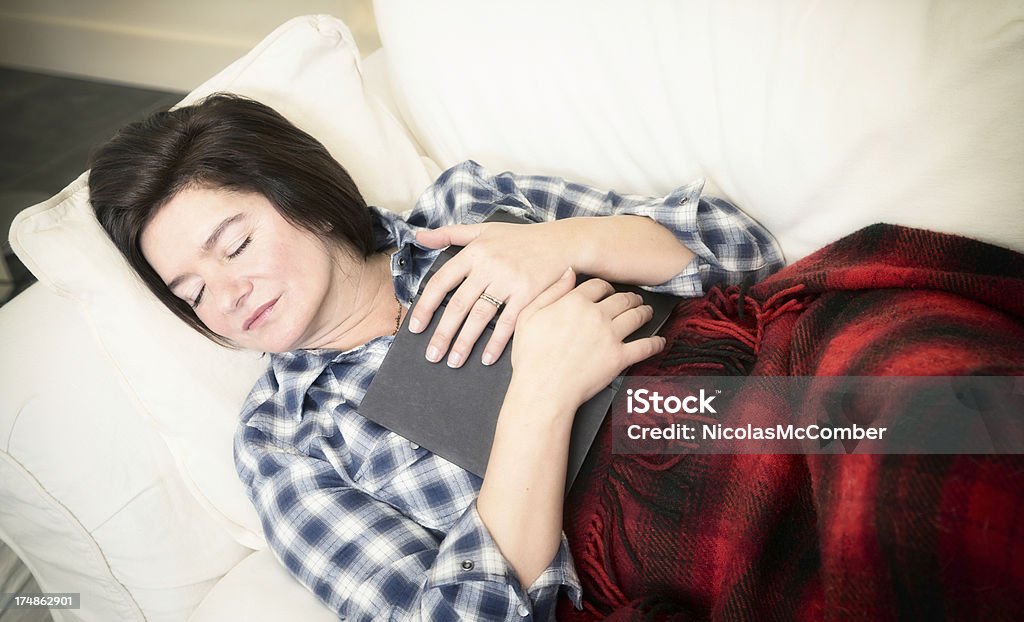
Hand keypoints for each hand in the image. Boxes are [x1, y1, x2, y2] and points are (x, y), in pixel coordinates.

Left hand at [412, 221, 573, 366]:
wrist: (563, 243)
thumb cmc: (521, 238)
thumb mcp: (483, 230)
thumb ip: (449, 234)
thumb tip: (418, 237)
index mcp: (474, 251)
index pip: (441, 281)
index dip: (425, 306)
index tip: (415, 327)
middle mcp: (489, 266)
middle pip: (458, 305)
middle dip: (442, 333)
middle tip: (432, 354)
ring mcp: (509, 281)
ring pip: (479, 317)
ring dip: (465, 342)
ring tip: (454, 361)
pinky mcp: (528, 295)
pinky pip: (507, 323)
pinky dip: (496, 343)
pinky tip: (487, 358)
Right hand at [508, 268, 666, 412]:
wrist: (542, 389)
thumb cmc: (531, 357)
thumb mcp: (529, 316)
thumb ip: (551, 291)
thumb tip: (569, 273)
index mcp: (574, 302)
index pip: (599, 286)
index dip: (606, 287)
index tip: (608, 291)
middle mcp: (596, 315)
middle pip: (622, 298)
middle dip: (631, 298)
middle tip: (634, 300)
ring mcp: (610, 336)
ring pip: (637, 316)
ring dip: (645, 312)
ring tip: (647, 313)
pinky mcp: (620, 358)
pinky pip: (646, 346)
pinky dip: (656, 343)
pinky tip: (660, 341)